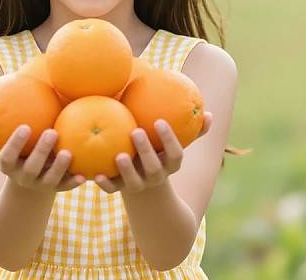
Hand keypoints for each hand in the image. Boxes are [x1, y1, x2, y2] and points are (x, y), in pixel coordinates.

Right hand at [0, 111, 85, 193]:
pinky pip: (66, 187)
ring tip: (68, 152)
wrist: (26, 190)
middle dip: (41, 151)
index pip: (7, 157)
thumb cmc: (13, 157)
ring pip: (50, 180)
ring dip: (59, 168)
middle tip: (52, 131)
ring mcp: (41, 185)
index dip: (15, 144)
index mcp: (9, 166)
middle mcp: (24, 177)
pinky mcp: (57, 189)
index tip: (24, 127)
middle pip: (32, 167)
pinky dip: (74, 182)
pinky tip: (84, 175)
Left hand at [94, 112, 212, 194]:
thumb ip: (192, 131)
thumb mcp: (175, 146)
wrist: (145, 190)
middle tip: (135, 131)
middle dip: (146, 151)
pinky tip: (95, 174)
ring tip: (119, 155)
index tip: (160, 121)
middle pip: (154, 167)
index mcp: (169, 164)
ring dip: (126, 170)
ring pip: (133, 181)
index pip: (175, 154)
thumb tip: (210, 114)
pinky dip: (104, 184)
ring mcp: (138, 185)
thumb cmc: (160, 155)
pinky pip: (112, 189)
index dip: (169, 140)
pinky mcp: (120, 190)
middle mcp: (155, 176)